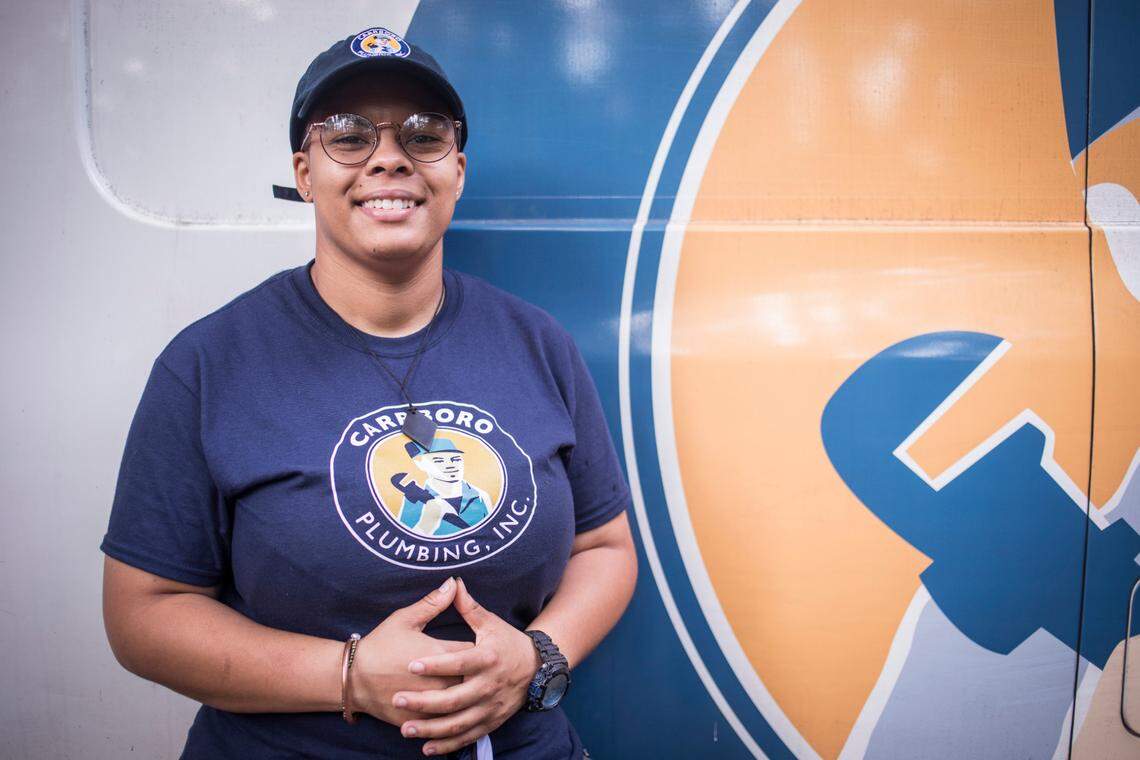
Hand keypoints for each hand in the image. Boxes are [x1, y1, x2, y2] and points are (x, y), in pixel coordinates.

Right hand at [350, 576, 475, 725]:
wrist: (354, 679)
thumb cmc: (380, 645)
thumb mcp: (405, 619)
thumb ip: (433, 603)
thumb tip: (454, 583)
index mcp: (440, 653)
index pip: (475, 652)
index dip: (480, 649)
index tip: (482, 647)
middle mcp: (440, 680)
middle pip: (474, 679)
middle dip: (477, 674)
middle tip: (481, 670)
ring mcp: (431, 703)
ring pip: (462, 702)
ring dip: (467, 695)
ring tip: (472, 690)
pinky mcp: (422, 719)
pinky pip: (445, 721)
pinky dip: (452, 716)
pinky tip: (457, 711)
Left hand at [392, 577, 541, 755]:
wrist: (537, 668)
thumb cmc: (507, 642)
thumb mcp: (490, 623)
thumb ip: (468, 607)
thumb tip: (452, 583)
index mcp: (487, 658)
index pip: (458, 662)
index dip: (435, 664)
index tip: (411, 665)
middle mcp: (489, 685)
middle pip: (455, 698)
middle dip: (425, 702)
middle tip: (398, 700)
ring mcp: (491, 707)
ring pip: (459, 722)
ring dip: (431, 729)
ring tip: (406, 729)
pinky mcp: (491, 721)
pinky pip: (468, 736)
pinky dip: (448, 745)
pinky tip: (426, 747)